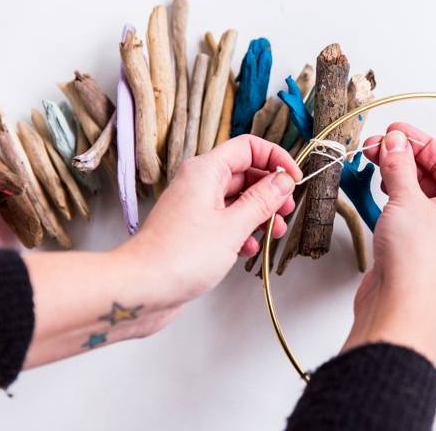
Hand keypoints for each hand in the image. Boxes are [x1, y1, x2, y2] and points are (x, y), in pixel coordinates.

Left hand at [119, 134, 301, 306]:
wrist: (141, 288)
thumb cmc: (178, 256)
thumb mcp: (233, 226)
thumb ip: (263, 200)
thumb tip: (283, 181)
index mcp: (206, 171)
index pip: (249, 147)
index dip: (275, 158)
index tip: (294, 178)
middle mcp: (199, 183)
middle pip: (245, 173)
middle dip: (270, 190)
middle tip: (285, 210)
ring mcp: (195, 206)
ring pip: (238, 199)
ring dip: (260, 214)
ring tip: (273, 232)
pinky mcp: (194, 229)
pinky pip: (226, 220)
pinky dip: (242, 230)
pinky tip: (249, 248)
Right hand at [341, 123, 435, 361]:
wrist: (398, 304)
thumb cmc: (415, 261)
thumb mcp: (406, 200)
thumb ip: (399, 165)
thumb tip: (396, 142)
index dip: (419, 141)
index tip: (395, 130)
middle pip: (431, 172)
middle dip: (403, 155)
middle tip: (377, 144)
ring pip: (416, 188)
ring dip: (394, 172)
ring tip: (373, 158)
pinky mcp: (414, 240)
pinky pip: (405, 206)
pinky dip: (391, 192)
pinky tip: (377, 183)